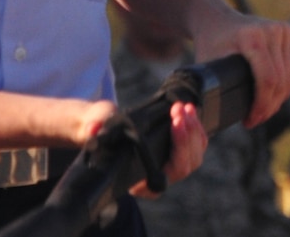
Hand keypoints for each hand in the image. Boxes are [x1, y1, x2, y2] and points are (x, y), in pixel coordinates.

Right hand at [65, 98, 204, 197]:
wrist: (107, 123)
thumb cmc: (100, 129)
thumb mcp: (93, 126)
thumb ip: (92, 129)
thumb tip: (93, 129)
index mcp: (136, 182)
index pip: (160, 182)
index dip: (174, 157)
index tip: (172, 126)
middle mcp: (156, 177)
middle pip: (184, 166)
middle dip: (185, 136)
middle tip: (177, 110)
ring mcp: (171, 165)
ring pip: (194, 155)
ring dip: (192, 128)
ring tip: (184, 107)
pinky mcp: (180, 150)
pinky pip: (196, 144)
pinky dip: (196, 126)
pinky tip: (189, 109)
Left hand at [195, 13, 289, 128]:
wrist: (217, 19)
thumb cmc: (210, 45)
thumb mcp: (208, 65)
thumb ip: (212, 88)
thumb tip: (216, 119)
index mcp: (252, 37)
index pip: (268, 79)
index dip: (262, 105)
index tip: (250, 120)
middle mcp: (272, 30)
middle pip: (281, 80)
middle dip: (270, 106)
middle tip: (255, 120)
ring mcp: (283, 29)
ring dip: (279, 99)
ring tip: (263, 112)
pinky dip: (286, 86)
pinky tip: (273, 97)